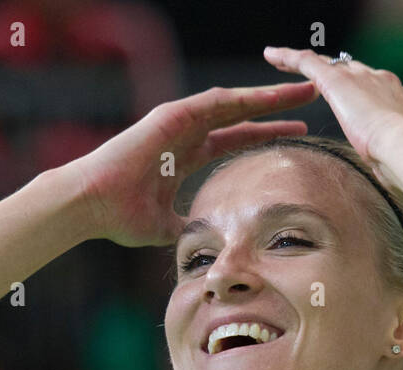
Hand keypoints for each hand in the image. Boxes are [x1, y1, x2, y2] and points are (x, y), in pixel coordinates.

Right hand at [66, 82, 316, 246]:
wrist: (91, 206)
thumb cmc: (121, 218)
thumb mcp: (166, 228)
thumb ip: (189, 229)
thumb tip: (207, 246)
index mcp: (187, 155)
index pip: (236, 139)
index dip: (267, 134)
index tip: (299, 131)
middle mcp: (185, 134)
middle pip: (241, 115)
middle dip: (276, 106)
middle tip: (311, 96)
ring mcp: (177, 122)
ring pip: (231, 103)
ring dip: (267, 96)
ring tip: (299, 90)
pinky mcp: (168, 117)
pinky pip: (212, 103)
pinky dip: (240, 98)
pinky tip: (267, 96)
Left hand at [262, 46, 402, 186]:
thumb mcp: (397, 157)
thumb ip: (387, 159)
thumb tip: (387, 175)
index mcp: (398, 98)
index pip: (374, 88)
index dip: (360, 90)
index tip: (353, 98)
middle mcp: (380, 80)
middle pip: (350, 70)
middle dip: (333, 72)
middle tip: (316, 76)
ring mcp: (360, 77)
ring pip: (326, 62)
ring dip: (302, 61)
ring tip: (280, 60)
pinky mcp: (337, 80)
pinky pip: (307, 62)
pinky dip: (287, 57)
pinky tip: (270, 56)